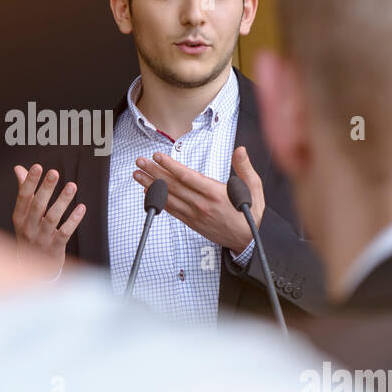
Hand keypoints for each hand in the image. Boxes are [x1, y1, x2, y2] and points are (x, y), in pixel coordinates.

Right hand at [11, 164, 85, 277]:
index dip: (30, 182)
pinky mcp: (55, 248)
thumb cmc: (30, 233)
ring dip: (62, 201)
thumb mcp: (23, 215)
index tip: (37, 167)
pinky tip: (81, 207)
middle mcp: (28, 228)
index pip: (23, 197)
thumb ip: (24, 191)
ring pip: (52, 218)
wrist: (32, 267)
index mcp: (19, 218)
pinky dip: (73, 220)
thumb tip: (19, 168)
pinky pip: (65, 232)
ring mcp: (41, 239)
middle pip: (37, 206)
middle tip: (54, 173)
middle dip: (45, 188)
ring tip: (72, 186)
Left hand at [131, 146, 263, 253]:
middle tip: (141, 161)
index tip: (158, 156)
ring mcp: (195, 214)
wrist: (247, 241)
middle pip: (173, 185)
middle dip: (154, 171)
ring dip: (151, 185)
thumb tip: (240, 150)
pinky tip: (149, 191)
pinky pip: (171, 209)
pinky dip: (159, 200)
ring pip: (169, 197)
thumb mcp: (254, 188)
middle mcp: (202, 204)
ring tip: (138, 174)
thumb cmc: (249, 214)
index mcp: (215, 193)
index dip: (171, 166)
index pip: (188, 177)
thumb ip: (245, 168)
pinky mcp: (191, 222)